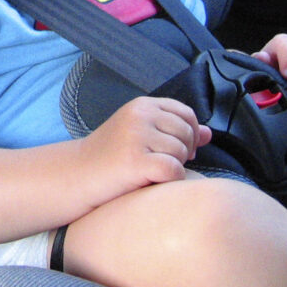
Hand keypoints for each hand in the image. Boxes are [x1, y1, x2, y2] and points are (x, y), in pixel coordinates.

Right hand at [81, 96, 211, 203]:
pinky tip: (151, 181)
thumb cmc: (111, 157)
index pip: (186, 114)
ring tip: (151, 171)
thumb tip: (208, 134)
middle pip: (186, 133)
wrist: (77, 175)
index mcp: (141, 105)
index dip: (189, 134)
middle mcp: (139, 115)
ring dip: (173, 168)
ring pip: (181, 153)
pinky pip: (174, 170)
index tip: (177, 150)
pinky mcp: (135, 160)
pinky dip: (169, 181)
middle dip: (182, 153)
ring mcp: (136, 136)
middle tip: (162, 164)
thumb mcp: (141, 135)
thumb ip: (174, 131)